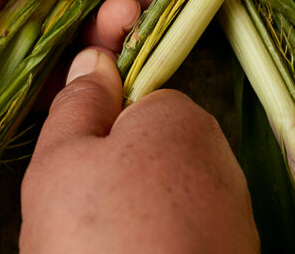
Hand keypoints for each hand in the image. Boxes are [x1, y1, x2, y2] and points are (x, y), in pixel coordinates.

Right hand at [20, 49, 259, 253]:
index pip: (137, 102)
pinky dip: (159, 251)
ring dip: (134, 222)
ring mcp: (233, 216)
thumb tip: (94, 60)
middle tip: (80, 221)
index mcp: (181, 117)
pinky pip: (182, 241)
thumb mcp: (61, 162)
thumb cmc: (101, 240)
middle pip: (151, 154)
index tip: (77, 169)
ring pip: (165, 204)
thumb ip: (77, 105)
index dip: (99, 132)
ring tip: (102, 253)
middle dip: (115, 180)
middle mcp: (219, 159)